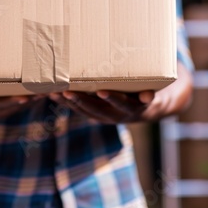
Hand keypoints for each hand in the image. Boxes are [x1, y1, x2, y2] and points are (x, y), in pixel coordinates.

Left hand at [48, 63, 192, 123]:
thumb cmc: (150, 92)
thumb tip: (148, 96)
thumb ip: (150, 95)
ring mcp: (104, 116)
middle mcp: (117, 116)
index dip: (113, 99)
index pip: (122, 104)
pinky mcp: (95, 114)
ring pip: (85, 111)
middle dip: (83, 100)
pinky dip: (66, 103)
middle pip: (98, 109)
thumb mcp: (155, 93)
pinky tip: (52, 94)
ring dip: (69, 102)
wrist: (147, 108)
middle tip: (69, 91)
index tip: (102, 92)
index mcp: (133, 109)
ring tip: (55, 92)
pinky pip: (79, 109)